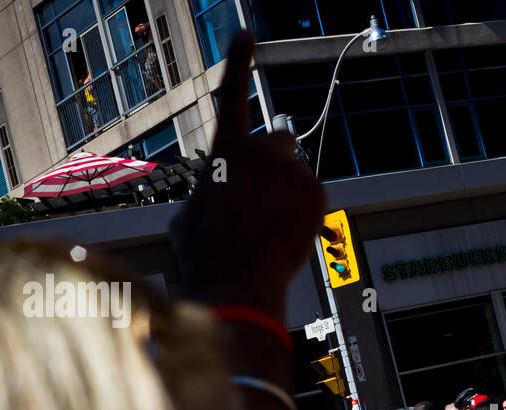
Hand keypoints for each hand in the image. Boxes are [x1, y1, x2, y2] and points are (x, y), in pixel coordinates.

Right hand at [170, 31, 324, 317]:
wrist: (237, 281)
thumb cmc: (204, 255)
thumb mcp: (187, 217)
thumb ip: (206, 195)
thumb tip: (209, 204)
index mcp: (224, 152)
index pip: (231, 95)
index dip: (238, 62)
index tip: (245, 33)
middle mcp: (262, 152)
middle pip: (282, 141)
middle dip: (278, 160)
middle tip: (267, 195)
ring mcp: (292, 171)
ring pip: (298, 176)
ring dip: (289, 195)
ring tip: (271, 230)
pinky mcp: (317, 193)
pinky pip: (314, 198)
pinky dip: (306, 214)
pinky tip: (287, 235)